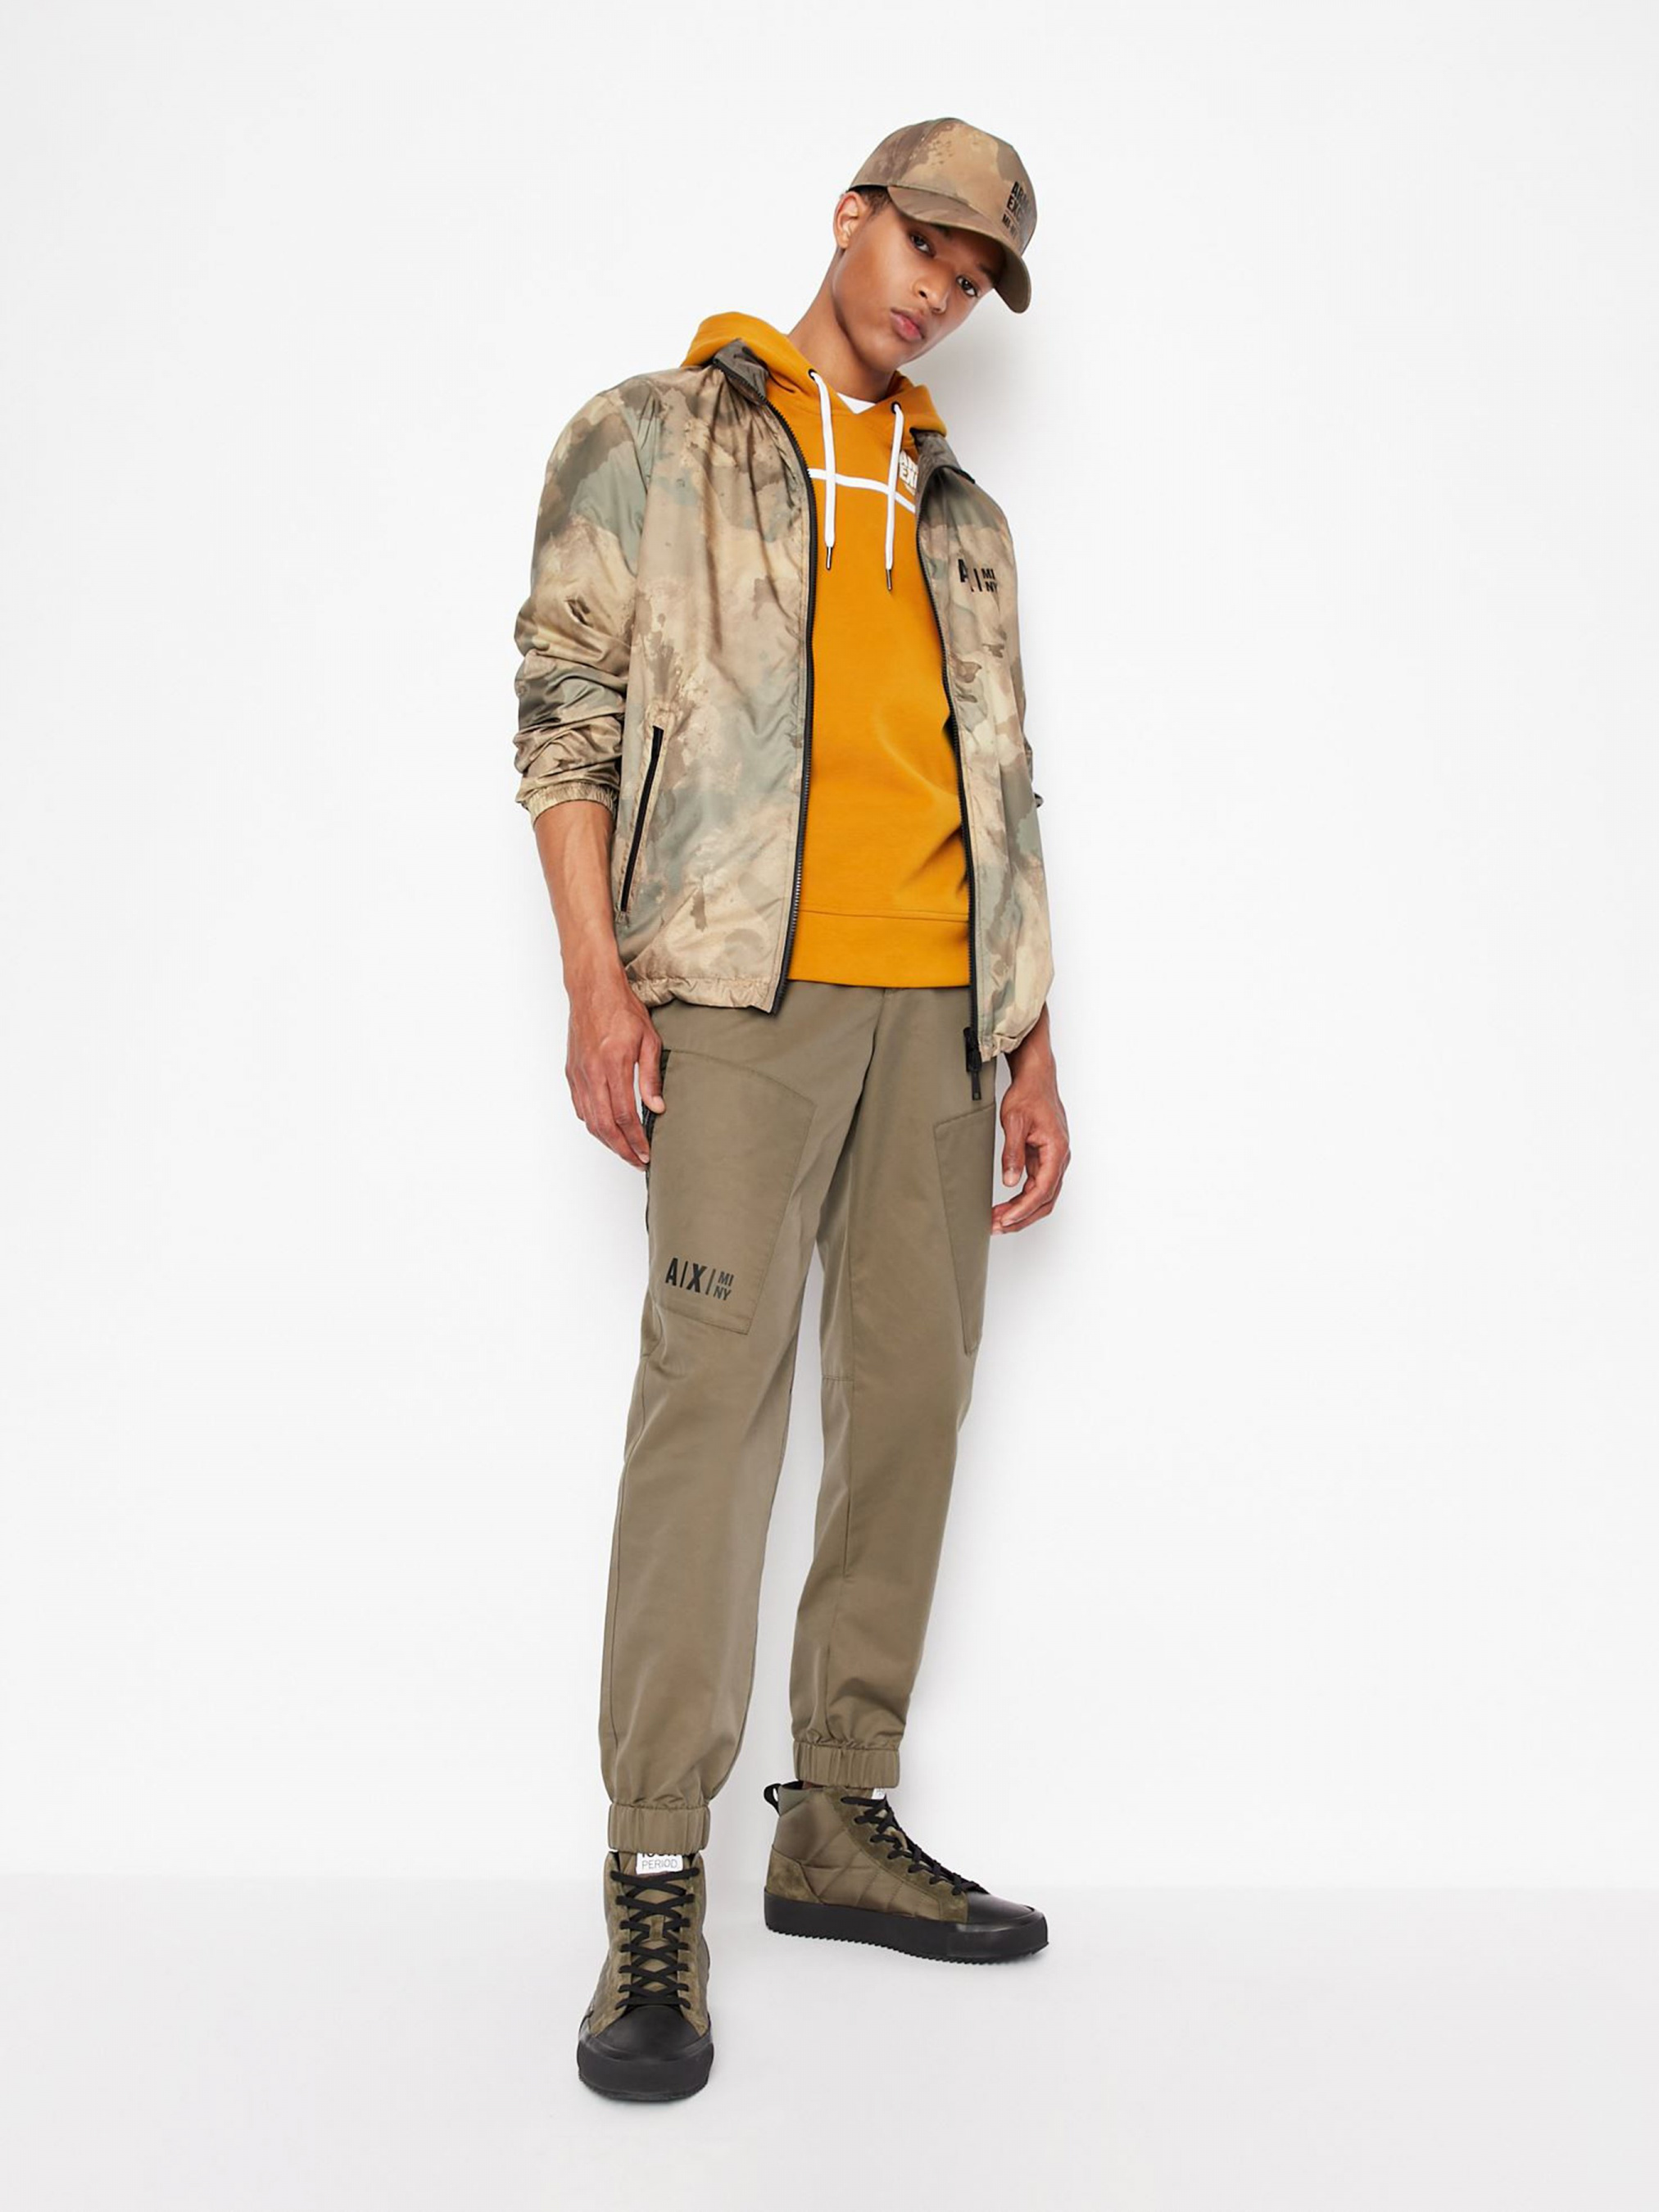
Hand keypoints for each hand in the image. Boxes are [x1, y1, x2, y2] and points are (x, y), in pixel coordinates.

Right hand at [566, 971, 664, 1168]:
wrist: (592, 990)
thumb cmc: (622, 1010)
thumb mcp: (648, 1040)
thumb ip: (651, 1077)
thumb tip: (657, 1108)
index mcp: (614, 1064)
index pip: (625, 1115)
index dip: (636, 1139)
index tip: (647, 1153)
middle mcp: (592, 1073)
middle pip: (605, 1125)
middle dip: (622, 1149)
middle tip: (637, 1161)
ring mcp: (579, 1074)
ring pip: (590, 1120)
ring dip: (607, 1141)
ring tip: (625, 1150)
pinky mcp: (572, 1073)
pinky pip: (580, 1107)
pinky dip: (593, 1124)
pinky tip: (607, 1129)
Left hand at [992, 1030, 1068, 1233]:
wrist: (1036, 1079)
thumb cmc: (1028, 1095)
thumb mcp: (1014, 1122)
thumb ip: (1012, 1153)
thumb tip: (1009, 1182)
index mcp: (1056, 1150)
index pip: (1042, 1190)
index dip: (1023, 1208)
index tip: (1005, 1220)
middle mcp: (1059, 1159)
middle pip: (1045, 1200)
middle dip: (1022, 1217)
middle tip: (997, 1227)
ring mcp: (1053, 1161)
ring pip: (1042, 1197)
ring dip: (1022, 1212)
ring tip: (998, 1221)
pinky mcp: (1045, 1159)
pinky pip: (1037, 1187)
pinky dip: (1022, 1200)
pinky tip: (1006, 1207)